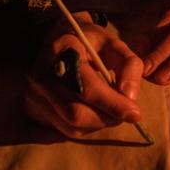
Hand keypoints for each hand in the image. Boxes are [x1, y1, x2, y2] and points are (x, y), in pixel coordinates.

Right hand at [24, 12, 143, 138]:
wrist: (57, 39)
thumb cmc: (88, 41)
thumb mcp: (113, 43)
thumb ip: (128, 64)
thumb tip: (129, 97)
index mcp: (60, 52)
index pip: (86, 88)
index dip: (113, 104)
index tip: (135, 113)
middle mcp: (40, 76)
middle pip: (76, 114)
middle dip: (107, 118)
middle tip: (127, 112)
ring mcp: (34, 95)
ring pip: (71, 127)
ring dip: (99, 124)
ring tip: (111, 108)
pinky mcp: (34, 109)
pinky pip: (65, 130)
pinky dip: (87, 126)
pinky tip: (95, 110)